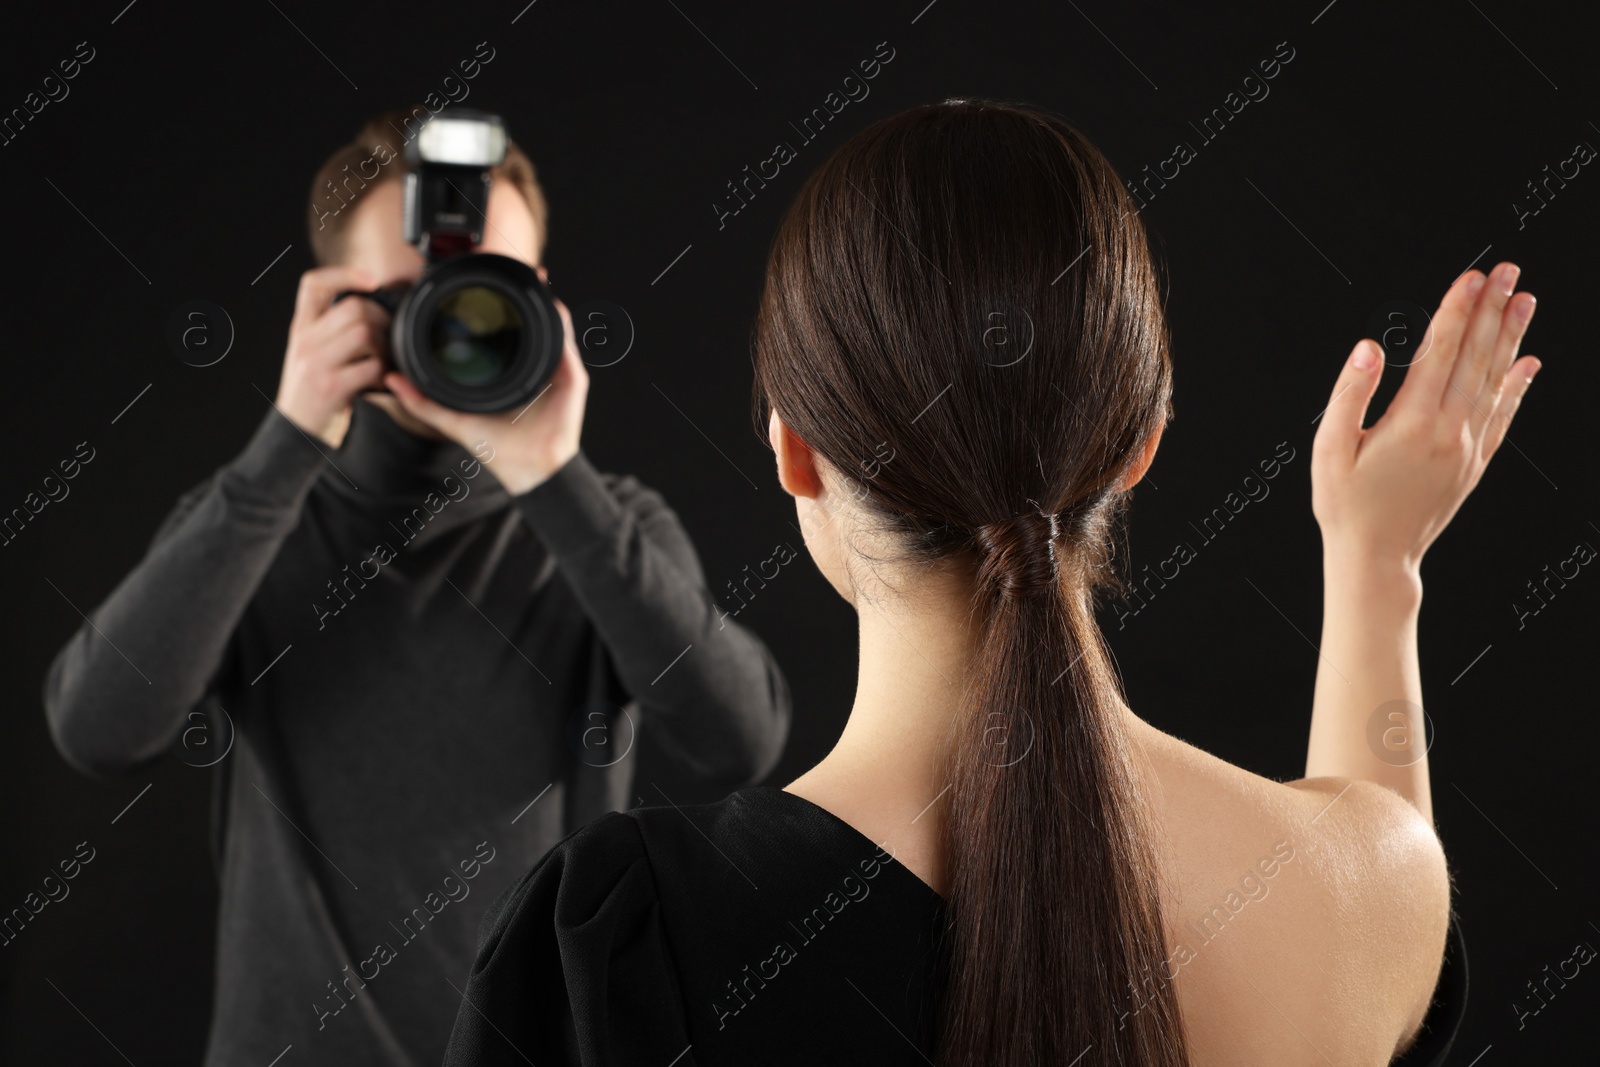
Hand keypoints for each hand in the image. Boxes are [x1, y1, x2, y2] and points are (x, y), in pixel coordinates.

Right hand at [275, 266, 391, 444]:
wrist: (296, 431)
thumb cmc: (311, 392)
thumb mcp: (311, 353)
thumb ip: (330, 330)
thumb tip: (370, 308)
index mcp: (300, 328)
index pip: (313, 284)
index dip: (343, 274)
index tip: (370, 280)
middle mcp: (305, 341)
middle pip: (353, 308)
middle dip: (380, 319)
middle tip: (387, 336)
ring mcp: (317, 363)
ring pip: (364, 333)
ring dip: (384, 346)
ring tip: (382, 360)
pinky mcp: (332, 386)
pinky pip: (371, 367)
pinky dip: (384, 373)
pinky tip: (380, 381)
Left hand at [382, 293, 587, 494]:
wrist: (528, 469)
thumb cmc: (497, 447)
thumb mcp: (452, 419)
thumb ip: (421, 401)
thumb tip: (391, 379)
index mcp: (506, 371)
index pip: (501, 331)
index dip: (491, 306)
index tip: (477, 285)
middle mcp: (531, 365)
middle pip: (528, 321)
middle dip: (522, 295)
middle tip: (508, 269)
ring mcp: (553, 369)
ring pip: (551, 326)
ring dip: (544, 301)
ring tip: (535, 279)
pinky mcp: (571, 377)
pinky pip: (567, 343)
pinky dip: (561, 323)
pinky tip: (551, 306)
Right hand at [1311, 261, 1541, 574]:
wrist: (1377, 558)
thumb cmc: (1345, 506)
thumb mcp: (1329, 449)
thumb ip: (1348, 395)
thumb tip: (1368, 348)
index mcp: (1411, 422)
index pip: (1439, 351)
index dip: (1456, 310)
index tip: (1471, 278)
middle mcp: (1448, 430)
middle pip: (1475, 357)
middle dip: (1491, 310)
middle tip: (1508, 272)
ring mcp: (1467, 448)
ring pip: (1494, 380)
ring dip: (1510, 337)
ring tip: (1523, 301)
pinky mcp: (1474, 464)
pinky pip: (1503, 417)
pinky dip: (1517, 387)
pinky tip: (1528, 364)